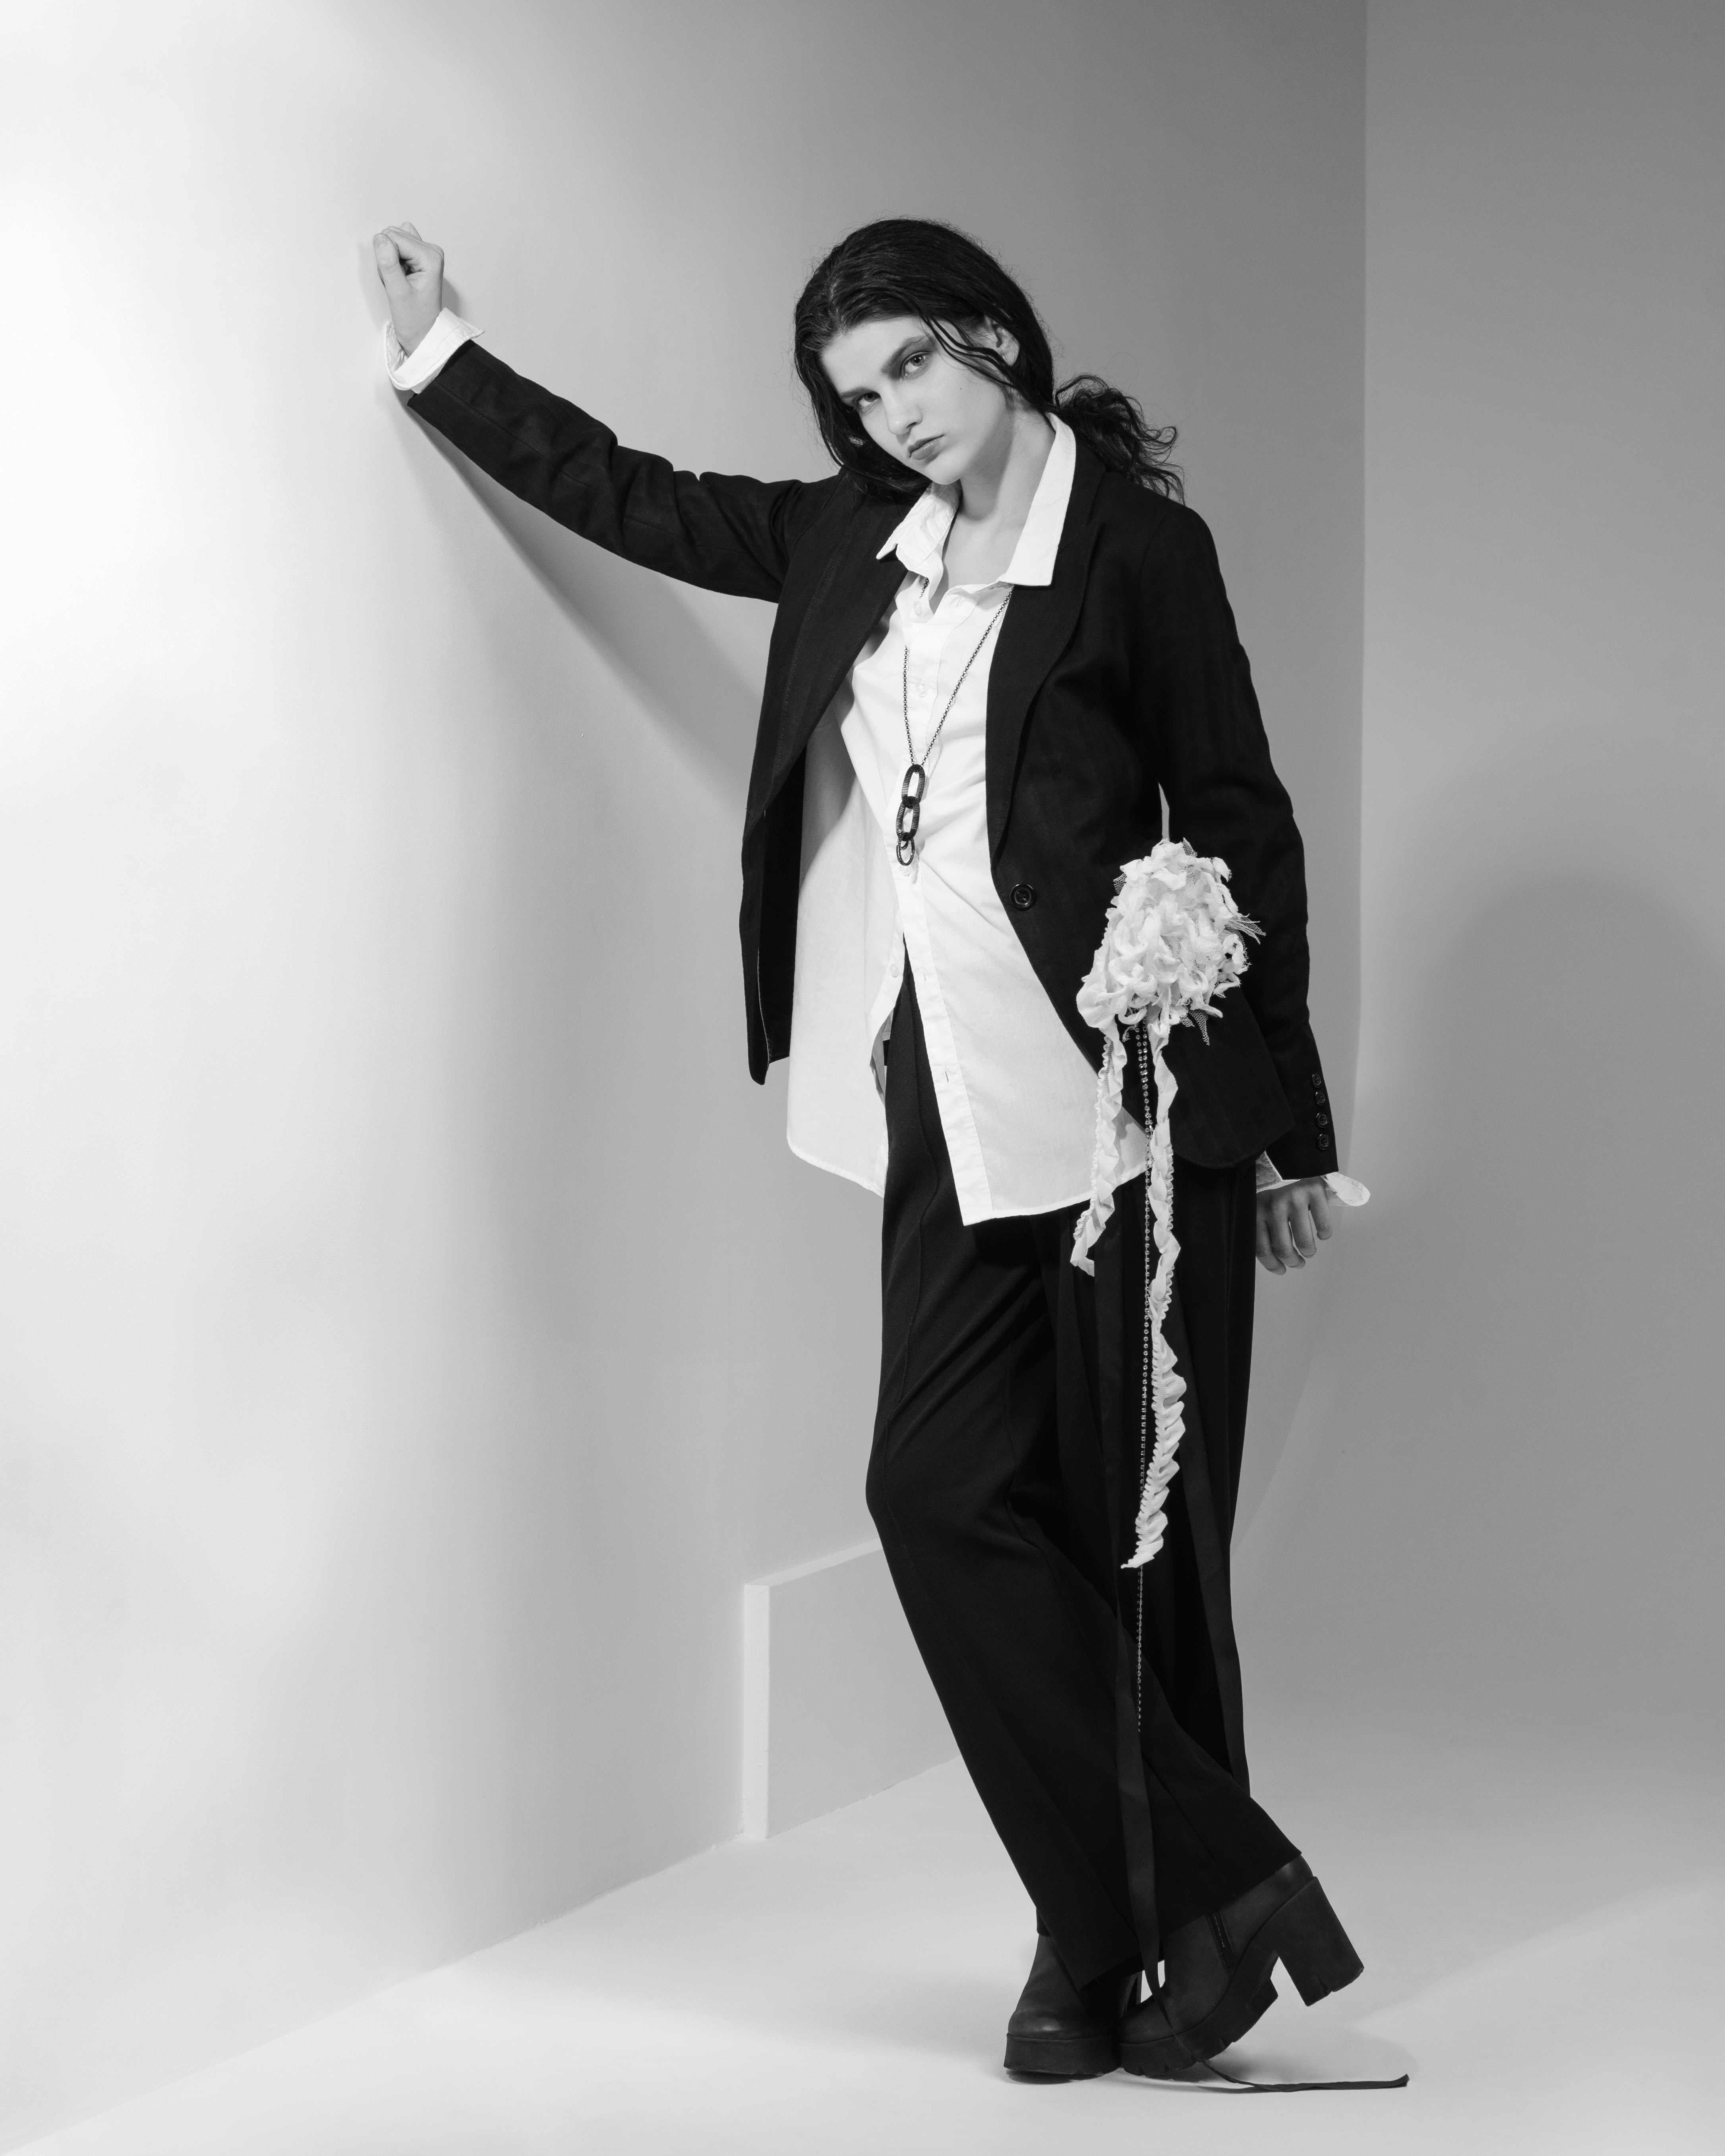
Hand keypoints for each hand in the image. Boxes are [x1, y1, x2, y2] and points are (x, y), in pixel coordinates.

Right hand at [372, 222, 443, 354]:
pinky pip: (396, 246)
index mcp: (431, 257)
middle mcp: (431, 251)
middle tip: (397, 281)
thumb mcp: (398, 293)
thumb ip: (388, 264)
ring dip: (389, 259)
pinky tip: (399, 275)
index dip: (386, 258)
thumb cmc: (415, 320)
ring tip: (399, 280)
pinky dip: (392, 259)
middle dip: (388, 257)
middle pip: (394, 235)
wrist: (424, 334)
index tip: (396, 279)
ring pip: (393, 239)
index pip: (394, 237)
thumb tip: (380, 239)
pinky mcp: (419, 256)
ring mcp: (426, 253)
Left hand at [1255, 1176, 1331, 1273]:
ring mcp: (1293, 1198)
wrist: (1293, 1160)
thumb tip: (1272, 1259)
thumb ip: (1262, 1228)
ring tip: (1309, 1251)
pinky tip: (1321, 1234)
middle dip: (1293, 1261)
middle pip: (1283, 1249)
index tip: (1281, 1269)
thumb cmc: (1276, 1188)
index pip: (1262, 1249)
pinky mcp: (1313, 1191)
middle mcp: (1273, 1205)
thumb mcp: (1262, 1206)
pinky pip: (1323, 1226)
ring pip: (1304, 1242)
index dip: (1273, 1265)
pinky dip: (1324, 1234)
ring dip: (1308, 1252)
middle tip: (1298, 1262)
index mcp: (1256, 1210)